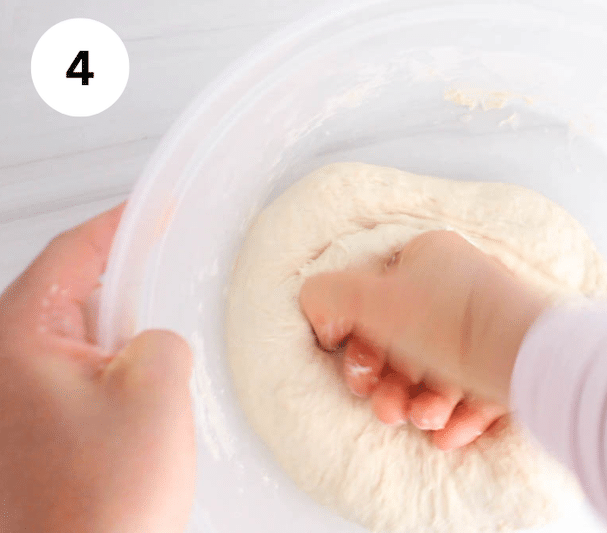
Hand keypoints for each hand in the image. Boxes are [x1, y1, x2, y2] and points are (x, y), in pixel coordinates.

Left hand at [0, 205, 194, 532]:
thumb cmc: (99, 503)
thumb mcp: (156, 388)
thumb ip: (161, 337)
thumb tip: (153, 342)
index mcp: (18, 338)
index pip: (73, 254)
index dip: (123, 225)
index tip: (155, 209)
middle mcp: (4, 366)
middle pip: (70, 293)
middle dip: (125, 288)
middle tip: (168, 280)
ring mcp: (15, 402)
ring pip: (77, 340)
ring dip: (121, 341)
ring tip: (157, 362)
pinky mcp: (33, 430)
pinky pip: (78, 378)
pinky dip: (113, 375)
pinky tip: (142, 400)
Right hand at [300, 230, 546, 449]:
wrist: (528, 357)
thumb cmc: (450, 322)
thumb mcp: (370, 300)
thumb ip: (327, 297)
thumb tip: (320, 314)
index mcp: (428, 258)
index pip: (377, 299)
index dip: (358, 344)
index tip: (359, 374)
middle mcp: (459, 288)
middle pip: (406, 344)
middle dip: (389, 385)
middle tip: (385, 408)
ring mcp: (487, 327)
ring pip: (438, 372)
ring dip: (420, 404)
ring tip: (423, 418)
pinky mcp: (510, 363)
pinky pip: (473, 392)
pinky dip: (456, 416)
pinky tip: (448, 435)